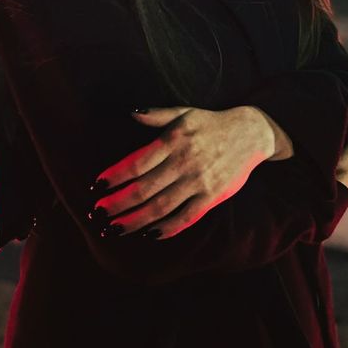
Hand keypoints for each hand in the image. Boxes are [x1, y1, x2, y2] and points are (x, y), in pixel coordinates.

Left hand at [89, 105, 273, 238]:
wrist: (250, 134)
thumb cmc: (210, 123)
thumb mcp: (184, 112)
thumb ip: (157, 115)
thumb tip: (131, 113)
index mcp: (174, 140)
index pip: (137, 163)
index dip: (114, 176)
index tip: (96, 186)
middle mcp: (184, 162)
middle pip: (144, 189)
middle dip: (117, 204)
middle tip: (98, 214)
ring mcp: (199, 182)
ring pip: (161, 207)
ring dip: (135, 221)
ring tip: (115, 229)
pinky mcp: (212, 197)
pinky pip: (186, 218)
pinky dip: (167, 229)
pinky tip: (149, 234)